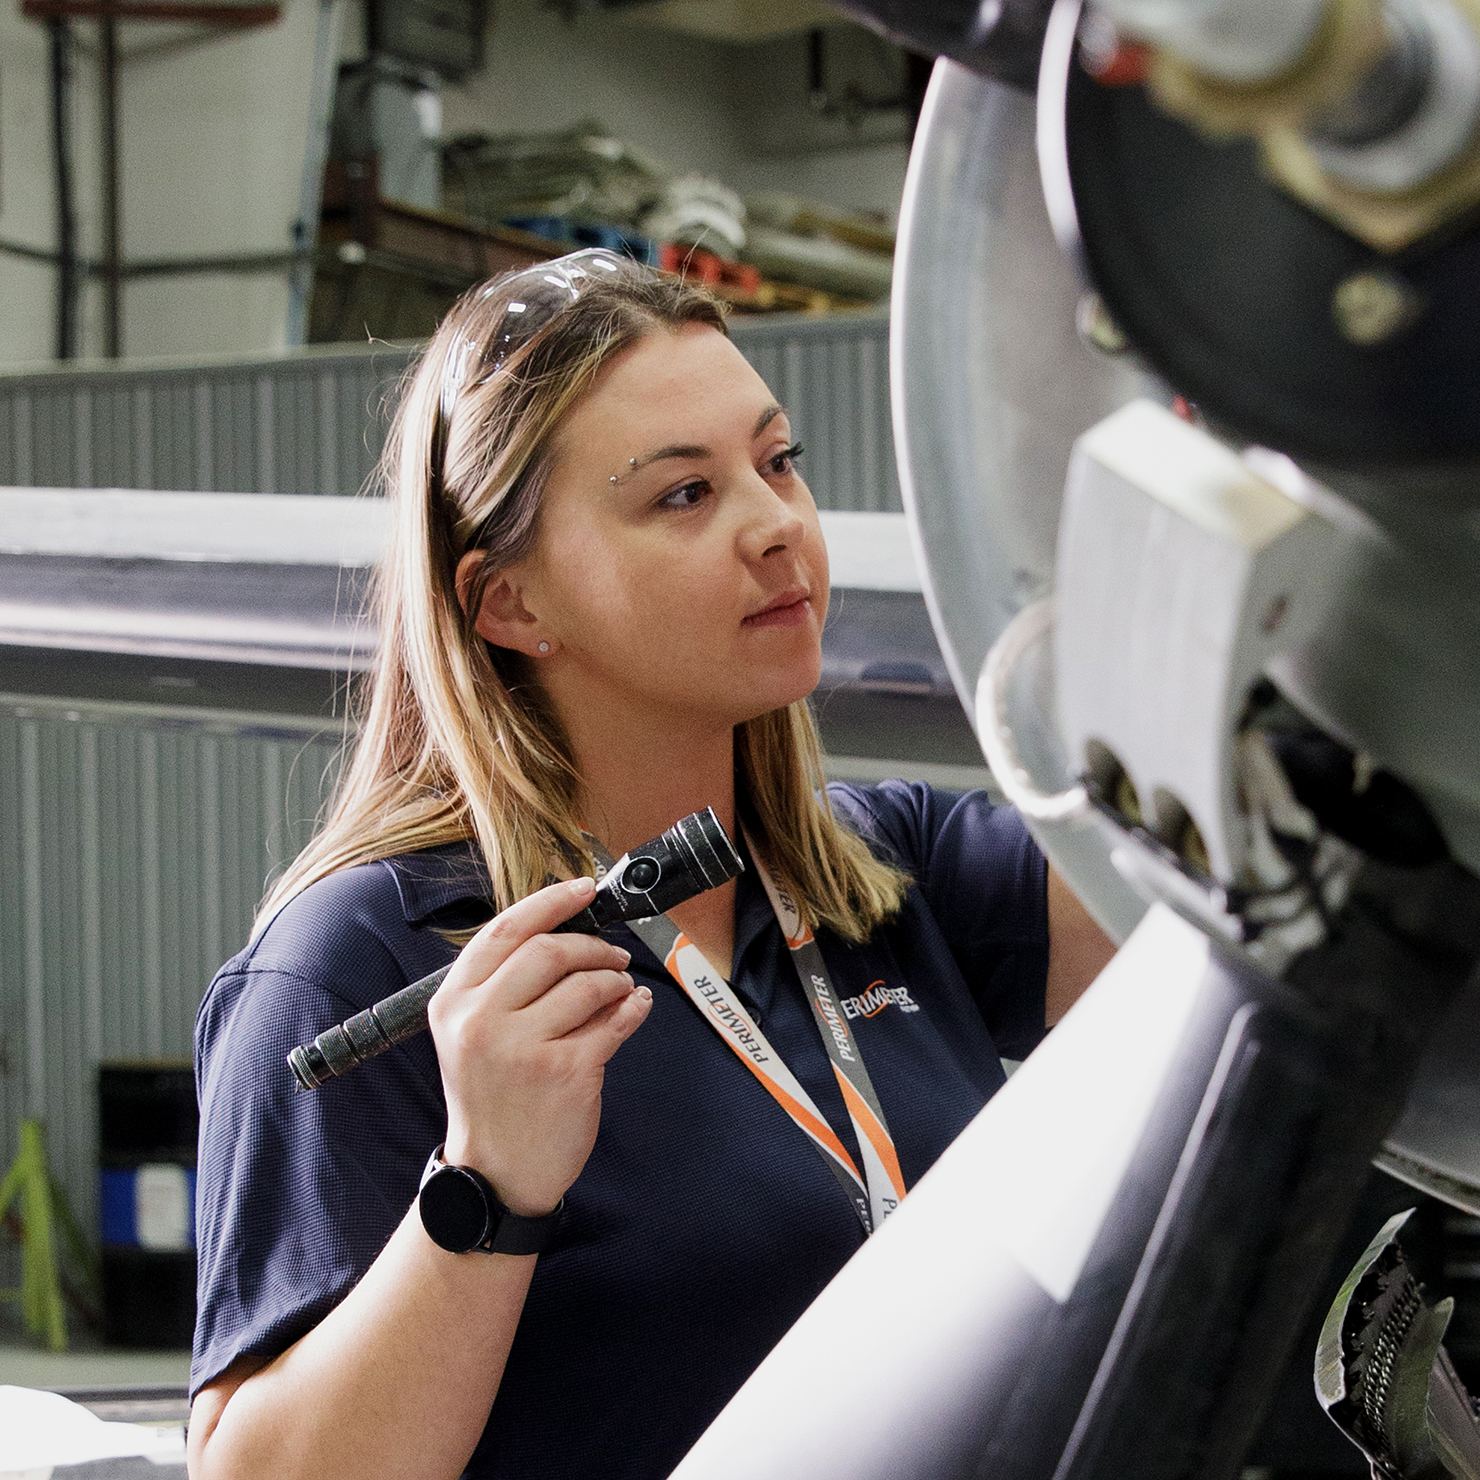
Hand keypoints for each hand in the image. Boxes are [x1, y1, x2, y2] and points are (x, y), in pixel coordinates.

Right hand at [428, 877, 651, 1217]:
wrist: (496, 1175)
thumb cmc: (492, 1098)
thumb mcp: (472, 1035)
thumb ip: (504, 985)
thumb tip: (566, 931)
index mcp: (453, 1003)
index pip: (505, 931)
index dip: (550, 902)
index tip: (584, 890)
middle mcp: (481, 1021)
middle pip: (550, 951)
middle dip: (592, 946)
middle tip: (614, 956)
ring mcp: (523, 1048)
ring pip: (588, 985)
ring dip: (615, 981)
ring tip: (620, 989)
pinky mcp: (565, 1072)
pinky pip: (613, 1023)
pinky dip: (633, 1009)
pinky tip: (635, 1008)